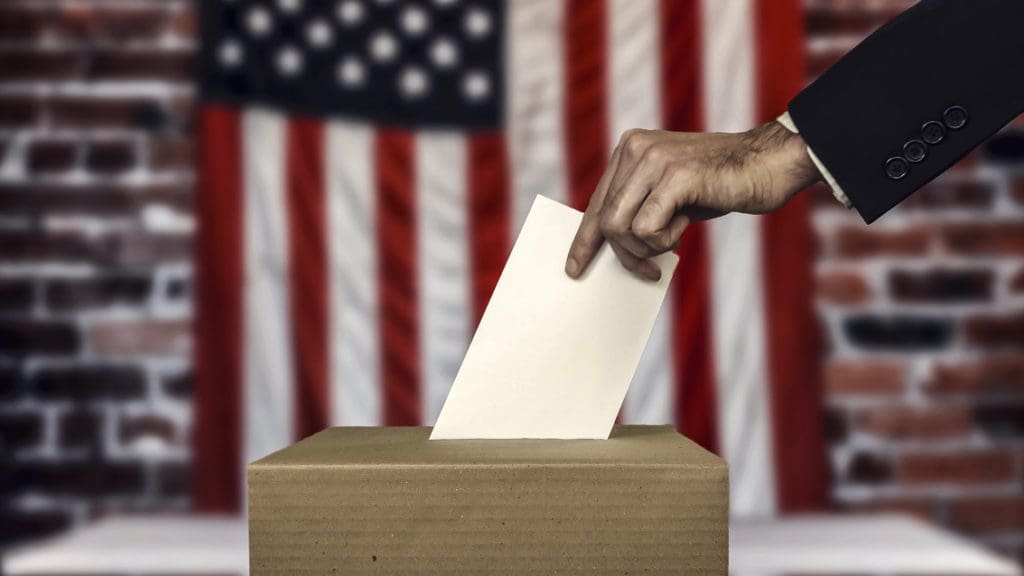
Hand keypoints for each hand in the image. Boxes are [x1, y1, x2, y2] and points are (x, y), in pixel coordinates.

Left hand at [564, 121, 820, 280]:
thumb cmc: (722, 184)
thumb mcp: (670, 194)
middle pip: (605, 221)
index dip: (585, 240)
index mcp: (629, 149)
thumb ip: (640, 209)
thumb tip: (614, 245)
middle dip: (625, 255)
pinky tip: (685, 227)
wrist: (771, 163)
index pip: (596, 203)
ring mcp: (653, 159)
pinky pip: (646, 229)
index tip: (575, 268)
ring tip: (675, 240)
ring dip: (648, 249)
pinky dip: (664, 241)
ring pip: (620, 228)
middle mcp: (634, 148)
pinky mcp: (675, 175)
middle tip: (650, 270)